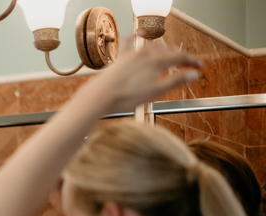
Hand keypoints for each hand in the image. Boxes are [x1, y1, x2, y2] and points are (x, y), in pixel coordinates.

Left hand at [87, 37, 201, 111]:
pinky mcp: (121, 56)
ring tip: (169, 54)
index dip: (192, 61)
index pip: (181, 57)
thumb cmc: (128, 96)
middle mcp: (147, 53)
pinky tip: (139, 33)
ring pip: (153, 46)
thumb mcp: (157, 91)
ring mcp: (133, 53)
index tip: (199, 66)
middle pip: (169, 50)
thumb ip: (176, 81)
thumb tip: (193, 74)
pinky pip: (129, 40)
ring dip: (164, 49)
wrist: (103, 94)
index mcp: (158, 62)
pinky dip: (136, 35)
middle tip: (187, 63)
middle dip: (180, 56)